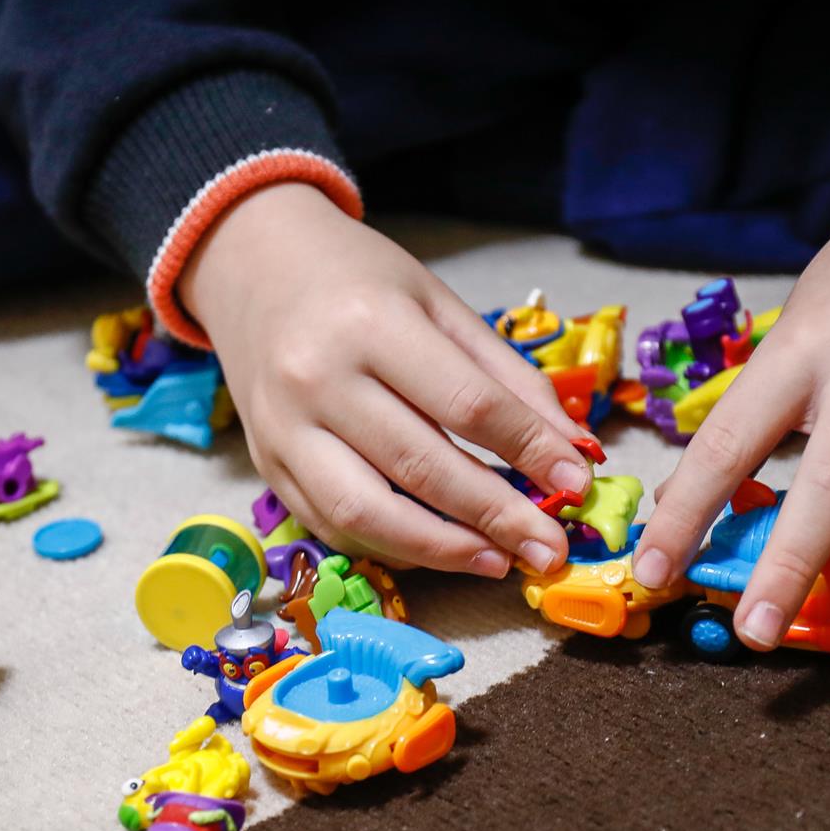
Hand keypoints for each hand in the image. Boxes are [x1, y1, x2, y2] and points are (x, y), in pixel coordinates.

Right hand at [180, 183, 591, 576]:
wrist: (253, 268)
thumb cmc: (357, 281)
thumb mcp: (439, 304)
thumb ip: (506, 376)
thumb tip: (571, 449)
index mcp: (371, 323)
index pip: (467, 404)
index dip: (529, 450)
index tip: (576, 483)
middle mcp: (317, 379)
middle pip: (421, 467)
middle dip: (496, 517)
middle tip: (549, 549)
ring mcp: (283, 429)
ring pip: (366, 514)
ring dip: (441, 550)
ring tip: (497, 561)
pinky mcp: (266, 464)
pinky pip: (332, 525)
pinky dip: (391, 546)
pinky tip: (438, 548)